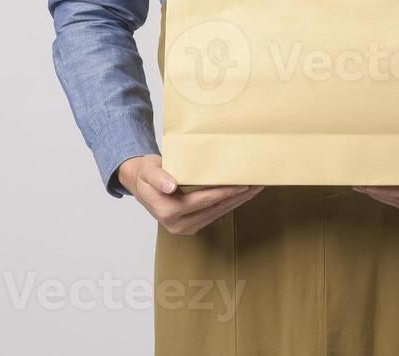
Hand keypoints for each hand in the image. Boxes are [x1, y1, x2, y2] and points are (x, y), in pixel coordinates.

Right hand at [117, 154, 263, 235]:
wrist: (141, 185)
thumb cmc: (147, 173)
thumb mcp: (148, 170)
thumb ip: (158, 177)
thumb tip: (170, 186)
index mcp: (167, 211)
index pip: (204, 200)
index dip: (225, 192)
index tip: (243, 184)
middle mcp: (176, 224)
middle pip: (214, 209)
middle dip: (237, 197)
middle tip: (257, 185)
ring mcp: (184, 228)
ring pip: (216, 214)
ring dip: (236, 202)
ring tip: (254, 189)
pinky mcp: (190, 227)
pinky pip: (213, 215)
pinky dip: (227, 205)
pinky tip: (240, 196)